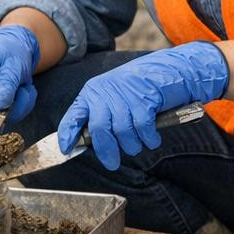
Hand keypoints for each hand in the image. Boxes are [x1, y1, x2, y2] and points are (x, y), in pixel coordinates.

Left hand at [56, 42, 228, 170]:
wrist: (168, 70)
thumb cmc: (138, 89)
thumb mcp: (113, 98)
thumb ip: (100, 115)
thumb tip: (87, 141)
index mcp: (92, 92)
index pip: (74, 115)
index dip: (67, 134)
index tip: (65, 150)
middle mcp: (104, 92)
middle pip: (99, 129)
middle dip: (105, 150)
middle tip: (112, 163)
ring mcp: (124, 95)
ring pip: (123, 132)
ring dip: (132, 145)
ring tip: (138, 144)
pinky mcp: (144, 98)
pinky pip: (142, 128)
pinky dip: (148, 139)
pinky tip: (151, 139)